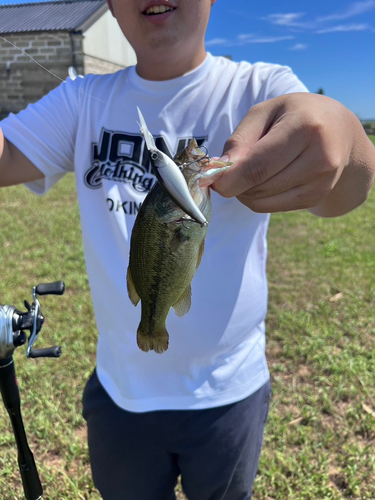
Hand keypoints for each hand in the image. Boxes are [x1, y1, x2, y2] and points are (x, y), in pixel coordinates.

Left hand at [212, 93, 357, 213]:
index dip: (230, 179)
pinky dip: (257, 198)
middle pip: (259, 186)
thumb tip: (219, 171)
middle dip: (234, 183)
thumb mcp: (265, 112)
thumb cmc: (295, 115)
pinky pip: (271, 207)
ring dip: (244, 191)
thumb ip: (240, 140)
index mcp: (305, 128)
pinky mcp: (316, 197)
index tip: (210, 181)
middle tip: (227, 171)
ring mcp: (321, 182)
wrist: (340, 131)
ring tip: (248, 171)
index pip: (259, 166)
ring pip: (262, 201)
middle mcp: (320, 158)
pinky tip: (261, 180)